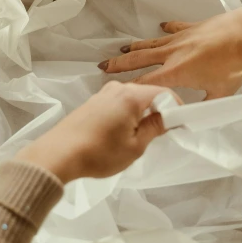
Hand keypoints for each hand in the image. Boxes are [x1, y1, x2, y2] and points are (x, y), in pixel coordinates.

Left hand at [15, 82, 178, 183]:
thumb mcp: (135, 146)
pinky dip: (127, 115)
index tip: (182, 124)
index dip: (177, 107)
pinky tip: (122, 134)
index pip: (164, 93)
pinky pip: (118, 103)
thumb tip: (169, 118)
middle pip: (148, 94)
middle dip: (159, 111)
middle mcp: (117, 88)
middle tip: (163, 134)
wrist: (58, 154)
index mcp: (131, 95)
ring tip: (141, 138)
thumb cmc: (99, 153)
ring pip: (132, 99)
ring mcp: (103, 94)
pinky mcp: (93, 102)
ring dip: (141, 114)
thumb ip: (155, 128)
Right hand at [98, 6, 241, 99]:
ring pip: (152, 43)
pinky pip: (174, 28)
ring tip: (123, 48)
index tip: (115, 89)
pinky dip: (167, 29)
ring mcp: (180, 38)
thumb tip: (197, 118)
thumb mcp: (220, 93)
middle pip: (140, 59)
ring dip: (136, 47)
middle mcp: (172, 54)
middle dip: (121, 63)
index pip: (145, 83)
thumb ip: (206, 105)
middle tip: (104, 65)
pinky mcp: (191, 27)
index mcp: (175, 72)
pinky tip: (161, 26)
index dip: (129, 87)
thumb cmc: (232, 65)